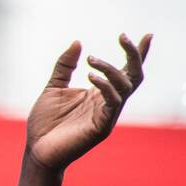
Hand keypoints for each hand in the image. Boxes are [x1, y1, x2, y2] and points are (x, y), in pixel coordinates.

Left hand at [26, 33, 150, 170]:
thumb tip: (78, 42)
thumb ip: (65, 66)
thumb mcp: (53, 87)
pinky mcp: (101, 127)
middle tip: (123, 36)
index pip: (125, 71)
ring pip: (125, 87)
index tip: (148, 35)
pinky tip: (91, 77)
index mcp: (99, 93)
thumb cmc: (46, 122)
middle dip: (134, 55)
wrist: (37, 151)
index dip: (137, 54)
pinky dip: (106, 87)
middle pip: (134, 76)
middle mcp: (108, 103)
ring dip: (111, 69)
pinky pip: (112, 103)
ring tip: (92, 60)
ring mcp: (107, 115)